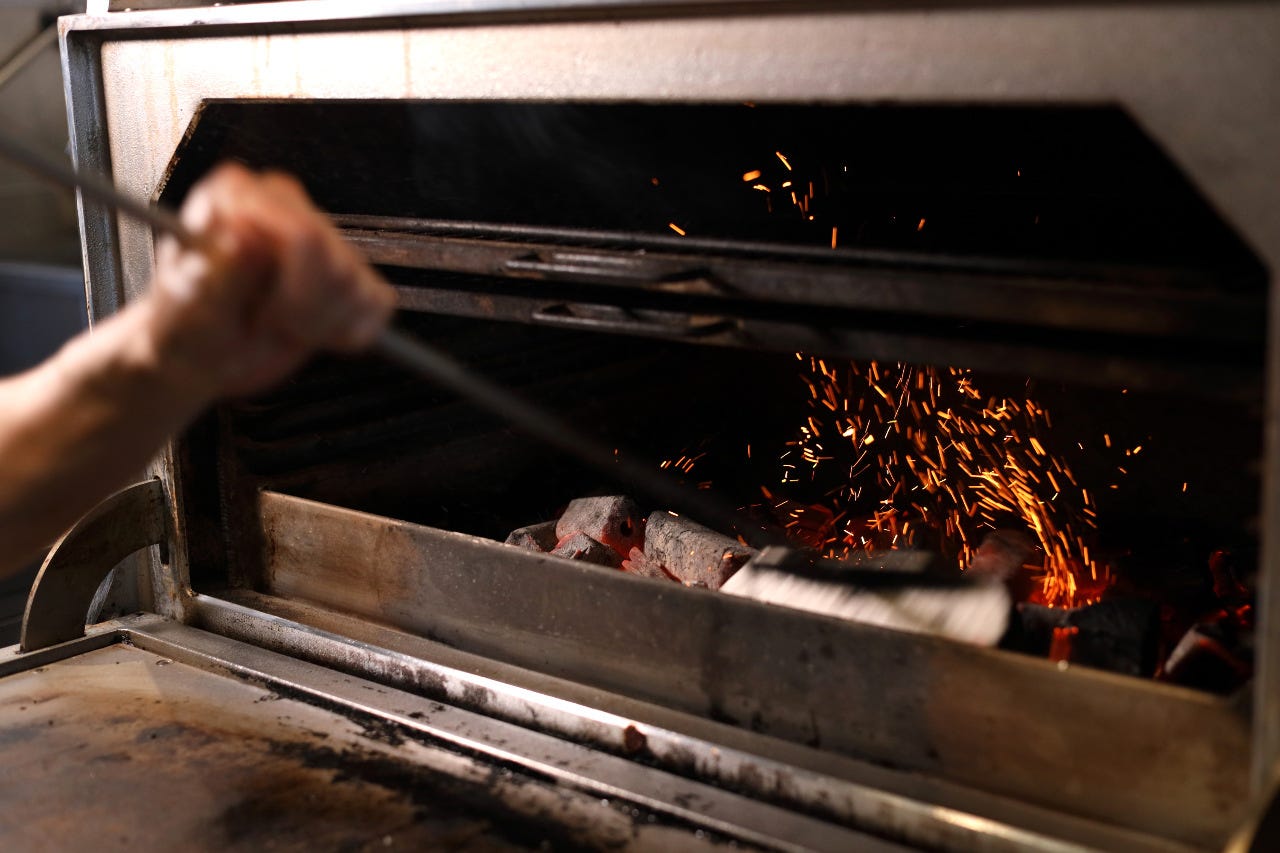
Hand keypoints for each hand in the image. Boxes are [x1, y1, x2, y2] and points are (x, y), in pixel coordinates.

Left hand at [146, 163, 395, 398]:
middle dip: (305, 312)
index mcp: (237, 195)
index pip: (303, 233)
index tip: (259, 316)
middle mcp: (283, 204)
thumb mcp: (188, 309)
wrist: (199, 352)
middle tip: (266, 324)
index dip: (290, 290)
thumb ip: (216, 273)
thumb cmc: (185, 326)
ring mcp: (321, 235)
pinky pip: (377, 303)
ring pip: (356, 285)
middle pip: (336, 262)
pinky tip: (310, 329)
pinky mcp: (349, 271)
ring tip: (279, 326)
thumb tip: (242, 238)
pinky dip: (347, 332)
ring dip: (319, 325)